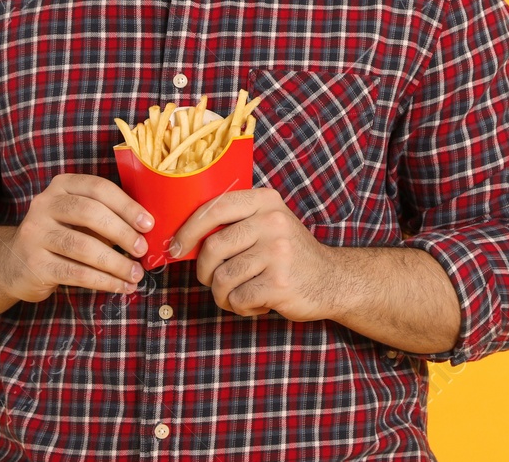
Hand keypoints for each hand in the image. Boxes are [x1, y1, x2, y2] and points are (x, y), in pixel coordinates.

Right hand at [4, 174, 153, 301]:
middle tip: (143, 250)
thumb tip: (148, 231)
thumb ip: (107, 216)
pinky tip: (121, 286)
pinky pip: (75, 272)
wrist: (13, 263)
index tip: (149, 224)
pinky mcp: (34, 264)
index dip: (127, 205)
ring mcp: (36, 234)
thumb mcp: (79, 217)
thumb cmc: (61, 235)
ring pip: (83, 247)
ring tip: (136, 274)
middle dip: (122, 232)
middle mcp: (44, 205)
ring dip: (116, 263)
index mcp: (62, 186)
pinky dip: (103, 281)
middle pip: (90, 213)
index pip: (98, 188)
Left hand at [169, 188, 340, 320]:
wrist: (333, 280)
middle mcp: (272, 222)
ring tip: (242, 293)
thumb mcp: (268, 224)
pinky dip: (241, 307)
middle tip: (211, 280)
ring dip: (224, 294)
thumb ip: (234, 222)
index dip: (188, 230)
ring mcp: (277, 252)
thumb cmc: (289, 255)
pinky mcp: (279, 283)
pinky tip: (259, 301)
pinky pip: (237, 299)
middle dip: (204, 271)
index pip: (214, 208)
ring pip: (221, 278)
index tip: (175, 248)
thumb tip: (181, 237)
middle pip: (212, 247)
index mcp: (265, 202)